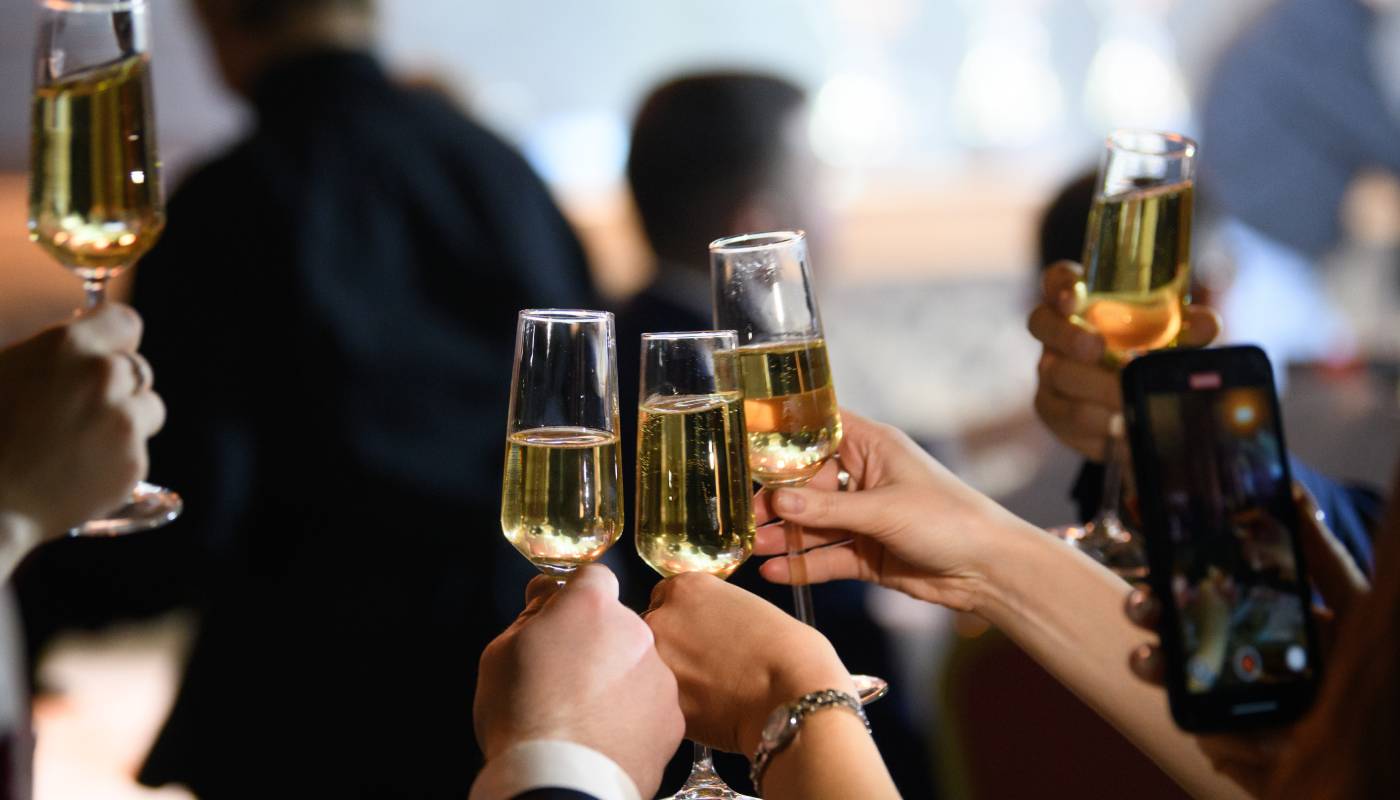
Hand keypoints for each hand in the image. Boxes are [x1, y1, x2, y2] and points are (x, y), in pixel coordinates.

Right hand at [0, 304, 164, 542]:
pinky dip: (117, 460)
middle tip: (82, 407)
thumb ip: (51, 355)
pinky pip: (137, 452)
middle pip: (138, 368)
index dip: (114, 340)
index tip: (104, 353)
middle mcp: (105, 376)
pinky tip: (77, 472)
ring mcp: (124, 421)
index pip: (124, 322)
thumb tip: (80, 350)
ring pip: (149, 409)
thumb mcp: (4, 372)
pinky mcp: (134, 464)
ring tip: (78, 442)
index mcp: (68, 345)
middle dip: (118, 385)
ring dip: (126, 420)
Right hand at [474, 565, 683, 797]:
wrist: (559, 781)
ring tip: (587, 714)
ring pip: (639, 665)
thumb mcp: (502, 652)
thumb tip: (548, 593)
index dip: (578, 597)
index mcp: (590, 607)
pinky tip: (608, 734)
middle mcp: (634, 630)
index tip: (567, 619)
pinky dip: (637, 716)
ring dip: (620, 679)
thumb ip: (532, 614)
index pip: (594, 577)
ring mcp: (659, 674)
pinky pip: (654, 705)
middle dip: (599, 643)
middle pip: (619, 625)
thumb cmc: (521, 718)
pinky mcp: (672, 716)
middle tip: (569, 678)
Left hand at [644, 572, 853, 755]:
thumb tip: (707, 632)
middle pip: (654, 629)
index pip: (666, 597)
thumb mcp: (750, 608)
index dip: (684, 617)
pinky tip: (706, 709)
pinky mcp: (658, 699)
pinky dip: (677, 703)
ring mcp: (657, 660)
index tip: (698, 633)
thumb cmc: (788, 652)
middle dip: (673, 644)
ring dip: (671, 674)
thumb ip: (716, 612)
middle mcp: (662, 617)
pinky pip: (660, 698)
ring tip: (706, 690)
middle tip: (705, 664)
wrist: (792, 697)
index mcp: (687, 588)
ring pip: (651, 665)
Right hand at [751, 409, 1029, 610]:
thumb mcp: (884, 509)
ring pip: (813, 525)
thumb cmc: (948, 519)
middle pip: (807, 486)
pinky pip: (826, 558)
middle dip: (775, 500)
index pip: (819, 431)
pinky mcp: (867, 555)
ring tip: (748, 546)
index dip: (784, 437)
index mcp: (872, 447)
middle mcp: (864, 479)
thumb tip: (778, 502)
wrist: (990, 570)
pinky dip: (802, 565)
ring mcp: (864, 519)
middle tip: (742, 514)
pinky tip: (774, 571)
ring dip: (783, 536)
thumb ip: (827, 510)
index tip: (746, 446)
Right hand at [1029, 261, 1220, 460]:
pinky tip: (1123, 428)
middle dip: (1069, 335)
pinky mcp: (1050, 407)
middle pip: (1042, 323)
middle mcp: (1055, 332)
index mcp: (1080, 301)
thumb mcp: (1169, 337)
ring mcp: (1048, 370)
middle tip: (1097, 348)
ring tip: (1127, 398)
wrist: (1128, 407)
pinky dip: (1099, 422)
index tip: (1073, 294)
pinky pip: (1066, 414)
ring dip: (1095, 387)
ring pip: (1058, 373)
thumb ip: (1185, 327)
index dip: (1060, 284)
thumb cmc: (1144, 355)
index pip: (1057, 279)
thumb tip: (1207, 325)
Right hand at [1123, 484, 1368, 794]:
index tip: (1145, 523)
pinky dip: (1215, 733)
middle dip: (1147, 611)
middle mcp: (1233, 655)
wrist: (1388, 750)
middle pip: (1173, 627)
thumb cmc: (1376, 672)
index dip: (1167, 557)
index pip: (1200, 582)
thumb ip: (1323, 557)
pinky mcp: (1233, 748)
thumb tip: (1293, 493)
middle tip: (1145, 605)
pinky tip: (1228, 725)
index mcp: (1256, 616)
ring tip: (1152, 659)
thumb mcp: (1359, 606)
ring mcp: (1227, 701)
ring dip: (1155, 667)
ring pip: (1174, 680)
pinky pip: (1210, 738)